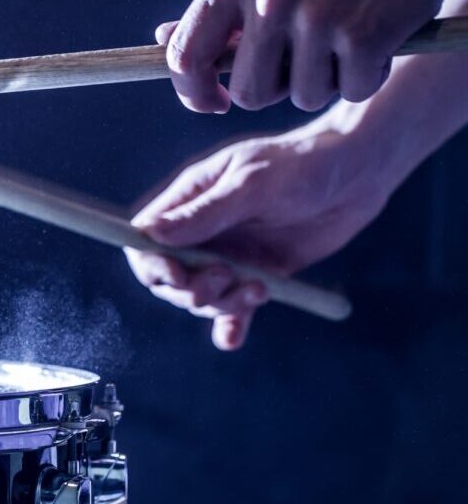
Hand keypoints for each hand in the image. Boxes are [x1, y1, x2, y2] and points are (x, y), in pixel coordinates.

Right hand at [125, 121, 395, 349]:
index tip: (177, 275)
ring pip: (202, 299)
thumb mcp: (251, 184)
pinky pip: (234, 311)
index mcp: (189, 201)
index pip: (145, 242)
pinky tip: (232, 338)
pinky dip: (231, 327)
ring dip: (223, 304)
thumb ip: (203, 213)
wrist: (358, 175)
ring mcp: (229, 256)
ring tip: (260, 289)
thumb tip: (151, 234)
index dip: (152, 265)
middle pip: (169, 280)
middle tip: (226, 277)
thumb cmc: (302, 164)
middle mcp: (202, 232)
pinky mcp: (257, 275)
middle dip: (192, 289)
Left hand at [164, 0, 460, 112]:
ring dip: (327, 78)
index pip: (186, 58)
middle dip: (276, 87)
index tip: (214, 102)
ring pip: (303, 96)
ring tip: (345, 32)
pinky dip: (368, 74)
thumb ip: (220, 9)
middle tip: (304, 55)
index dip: (196, 93)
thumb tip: (162, 41)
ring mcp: (318, 17)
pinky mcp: (364, 34)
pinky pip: (352, 89)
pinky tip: (378, 35)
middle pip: (249, 94)